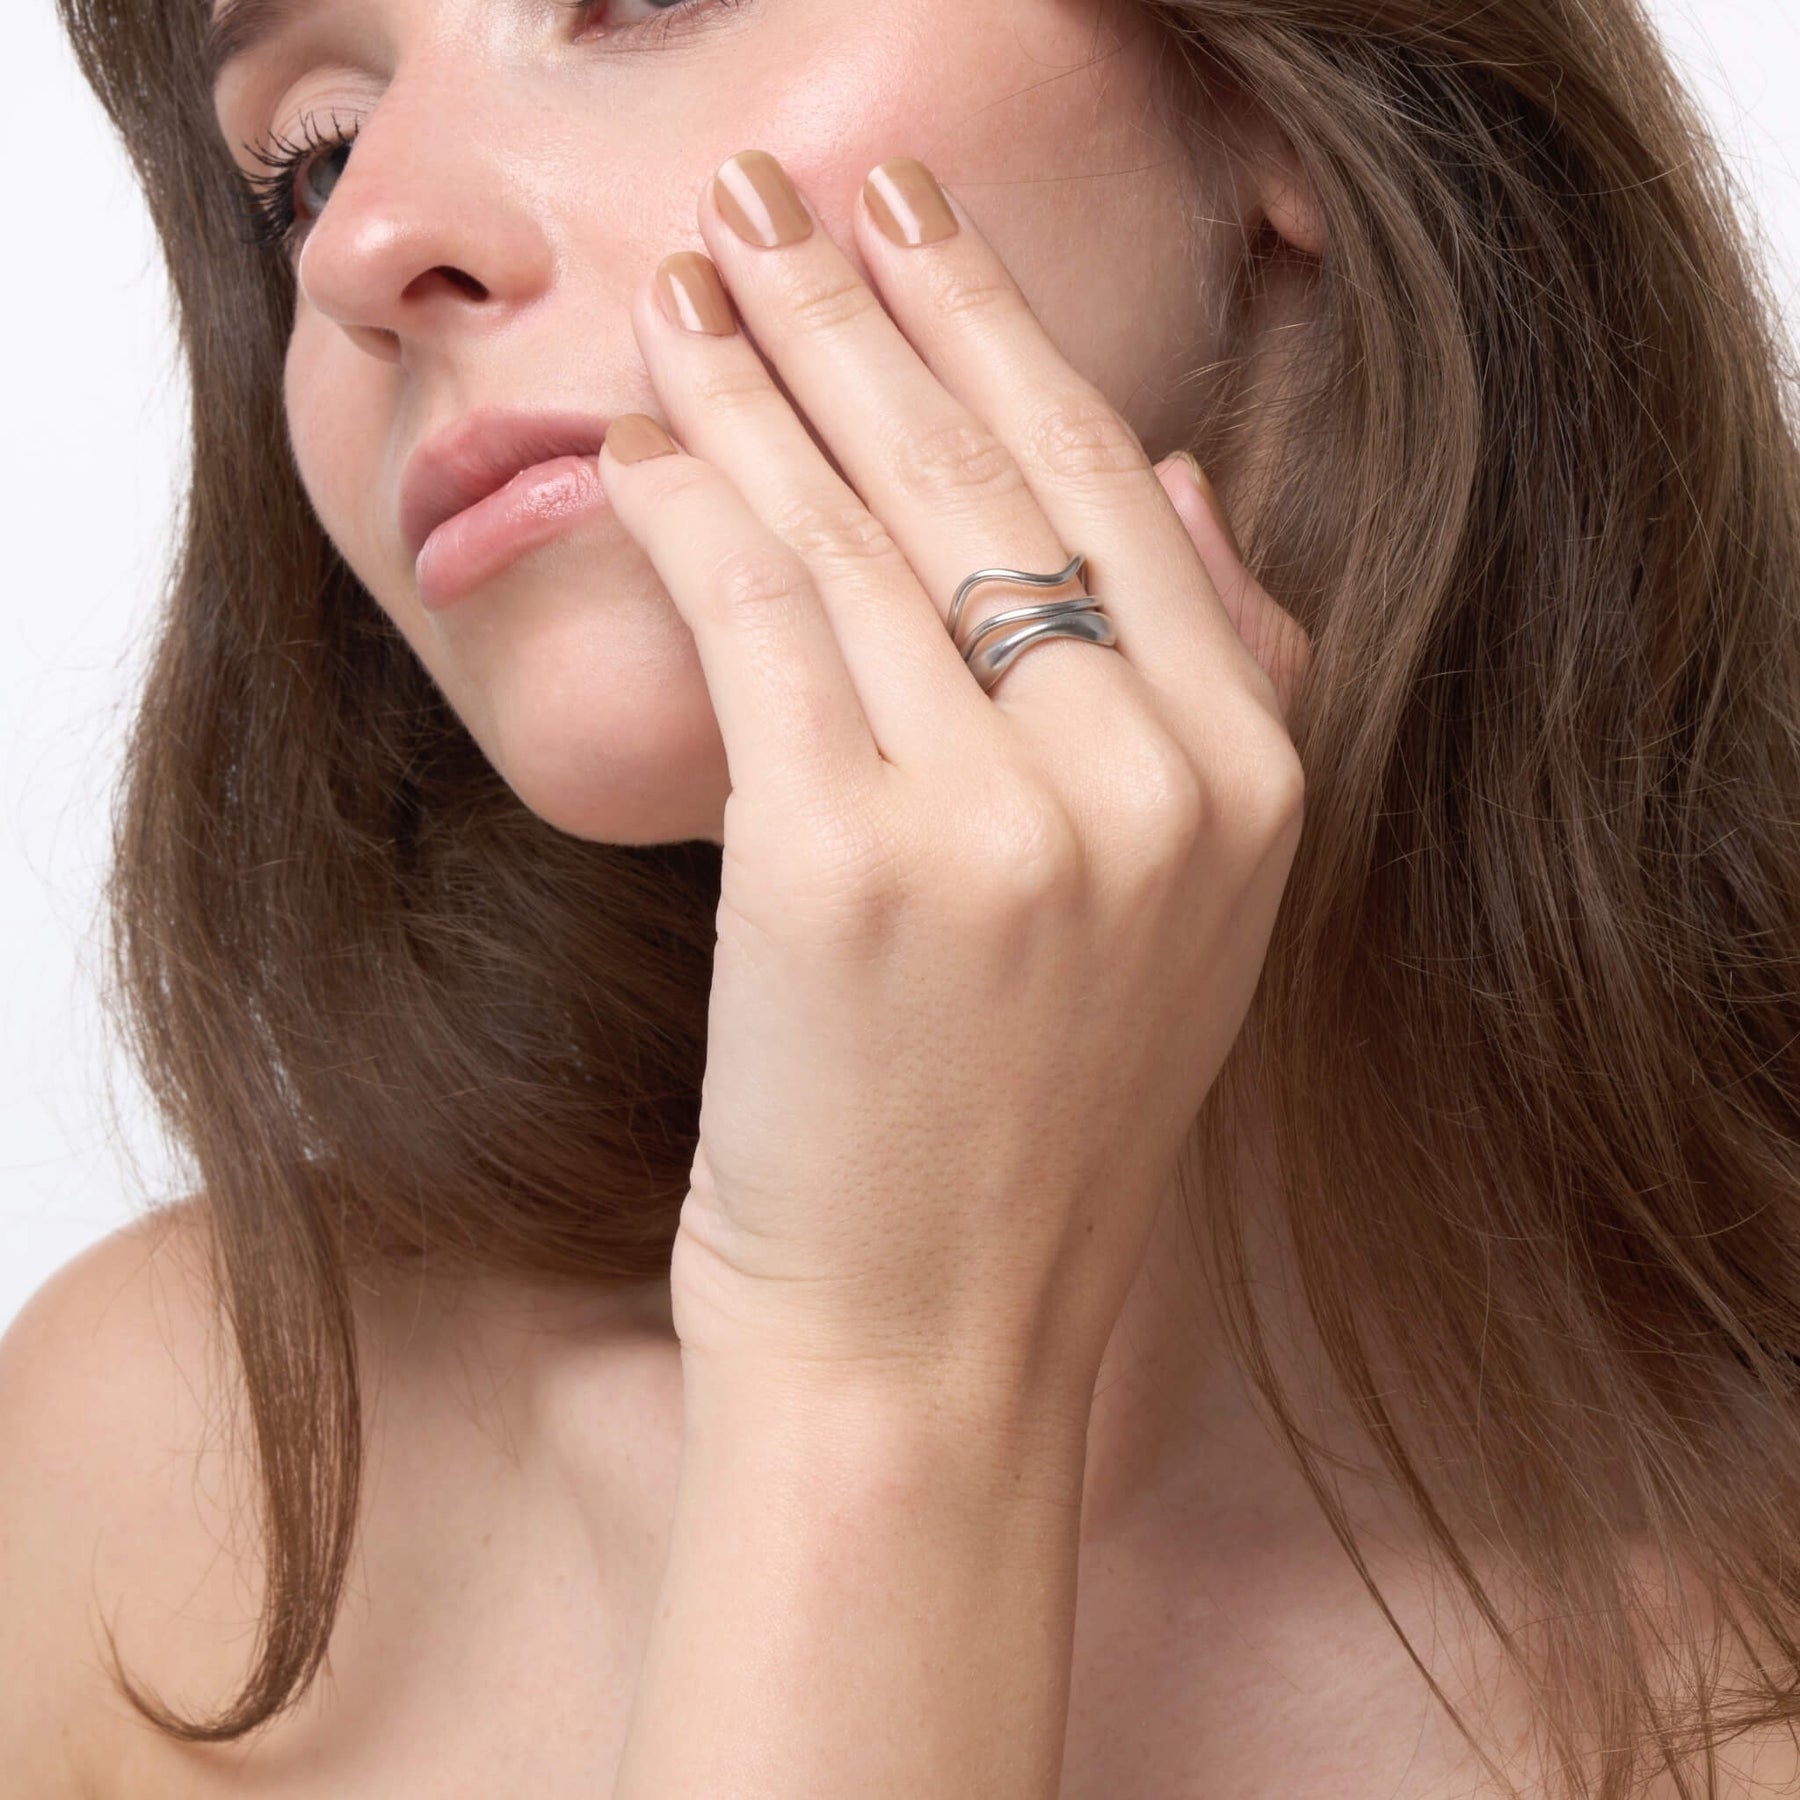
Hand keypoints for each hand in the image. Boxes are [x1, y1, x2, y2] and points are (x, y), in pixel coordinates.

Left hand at [597, 151, 1309, 1410]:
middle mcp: (1149, 781)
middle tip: (778, 196)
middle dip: (867, 308)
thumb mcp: (1182, 913)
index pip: (1114, 489)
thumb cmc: (1028, 1127)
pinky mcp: (844, 867)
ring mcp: (1003, 822)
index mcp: (1245, 780)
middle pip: (986, 478)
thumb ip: (1220, 684)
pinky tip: (647, 433)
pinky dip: (694, 512)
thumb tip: (1175, 475)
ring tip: (688, 283)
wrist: (934, 1333)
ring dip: (759, 384)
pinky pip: (760, 624)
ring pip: (860, 532)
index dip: (1003, 333)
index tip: (923, 228)